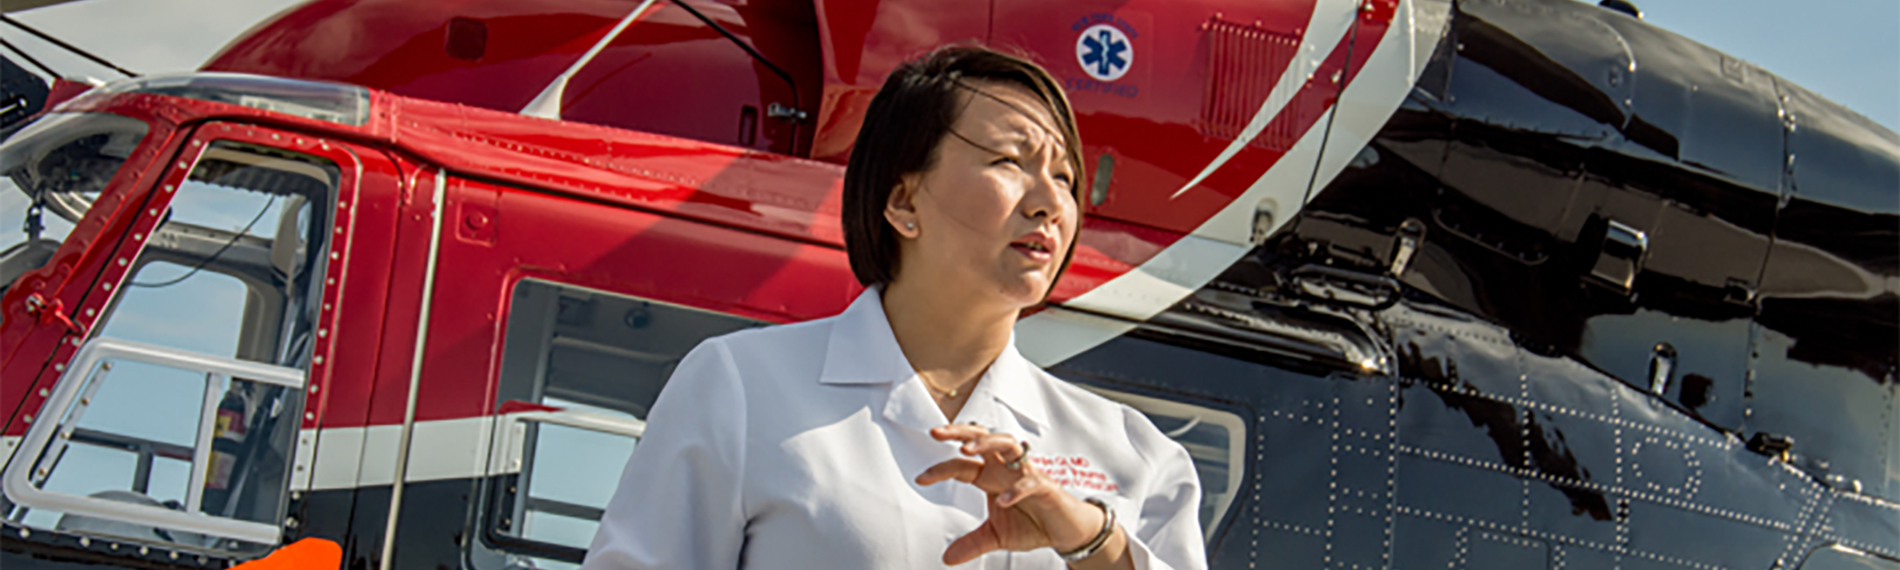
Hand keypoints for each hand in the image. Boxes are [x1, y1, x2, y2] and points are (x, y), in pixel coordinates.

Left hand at [914, 423, 1106, 564]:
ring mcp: (1027, 473)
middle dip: (960, 432)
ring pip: (1007, 444)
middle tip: (936, 432)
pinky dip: (1016, 489)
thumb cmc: (1032, 524)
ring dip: (987, 443)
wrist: (1065, 532)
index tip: (920, 478)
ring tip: (966, 450)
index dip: (940, 469)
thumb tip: (947, 558)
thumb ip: (972, 543)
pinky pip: (1030, 482)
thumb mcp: (996, 536)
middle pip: (982, 438)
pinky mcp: (1045, 487)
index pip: (962, 465)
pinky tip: (1003, 500)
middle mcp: (1006, 469)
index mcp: (991, 476)